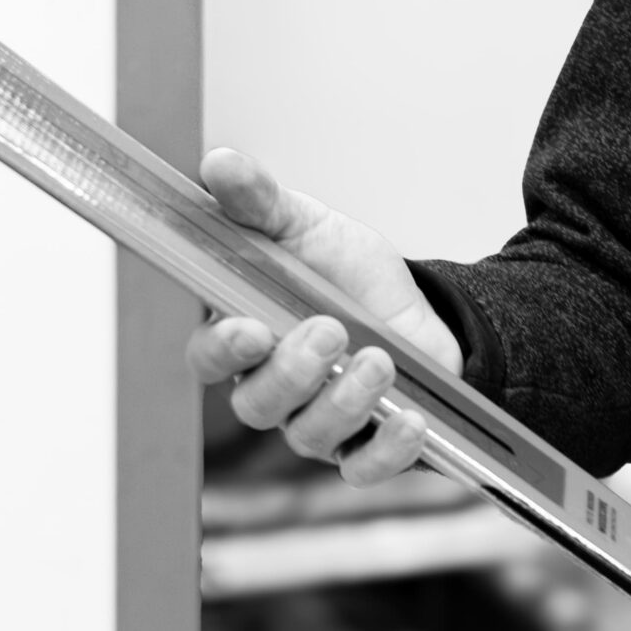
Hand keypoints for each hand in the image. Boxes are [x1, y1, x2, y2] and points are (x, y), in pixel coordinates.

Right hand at [185, 146, 463, 484]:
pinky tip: (409, 420)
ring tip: (379, 360)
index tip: (248, 327)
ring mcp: (320, 424)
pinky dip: (387, 450)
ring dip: (344, 401)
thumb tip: (218, 163)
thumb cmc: (349, 273)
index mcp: (245, 338)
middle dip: (293, 372)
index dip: (223, 350)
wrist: (422, 305)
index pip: (208, 358)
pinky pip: (366, 467)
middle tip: (330, 332)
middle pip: (257, 405)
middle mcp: (275, 390)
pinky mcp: (368, 446)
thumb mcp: (308, 227)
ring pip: (310, 437)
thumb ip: (259, 202)